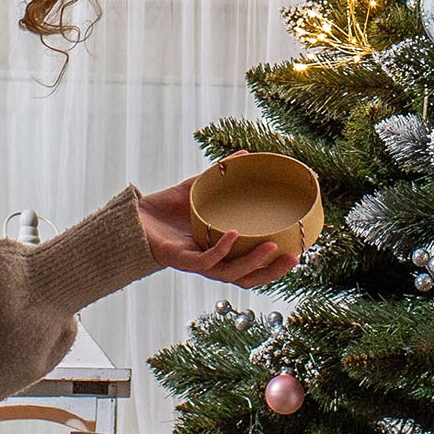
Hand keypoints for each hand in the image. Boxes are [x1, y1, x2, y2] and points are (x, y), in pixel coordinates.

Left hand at [138, 178, 297, 287]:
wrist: (133, 218)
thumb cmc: (167, 209)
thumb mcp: (199, 190)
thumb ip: (221, 176)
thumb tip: (246, 155)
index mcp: (219, 252)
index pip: (252, 267)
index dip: (275, 266)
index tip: (299, 252)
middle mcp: (210, 263)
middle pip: (247, 278)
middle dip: (271, 271)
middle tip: (295, 257)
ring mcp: (195, 262)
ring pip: (229, 273)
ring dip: (252, 262)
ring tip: (271, 247)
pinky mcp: (179, 259)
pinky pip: (204, 259)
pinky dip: (221, 249)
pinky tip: (233, 233)